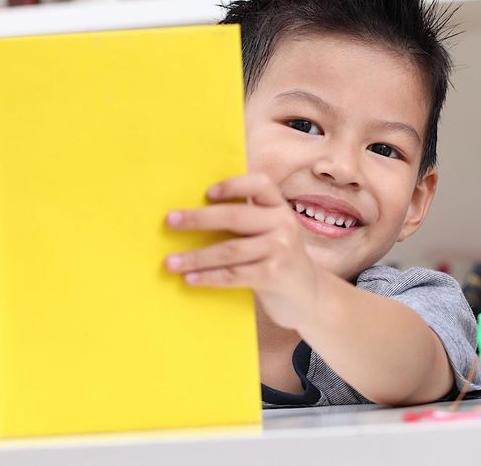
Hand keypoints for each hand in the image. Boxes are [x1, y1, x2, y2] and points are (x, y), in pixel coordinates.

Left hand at [165, 174, 322, 329]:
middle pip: (235, 217)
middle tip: (169, 221)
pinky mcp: (274, 276)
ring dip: (196, 256)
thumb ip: (247, 220)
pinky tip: (189, 279)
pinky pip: (234, 275)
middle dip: (198, 218)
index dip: (234, 184)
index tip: (207, 192)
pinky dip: (209, 277)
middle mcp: (283, 224)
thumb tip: (192, 214)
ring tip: (169, 262)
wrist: (311, 296)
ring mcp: (280, 251)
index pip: (260, 184)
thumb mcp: (272, 233)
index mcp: (279, 207)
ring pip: (230, 250)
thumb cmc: (278, 260)